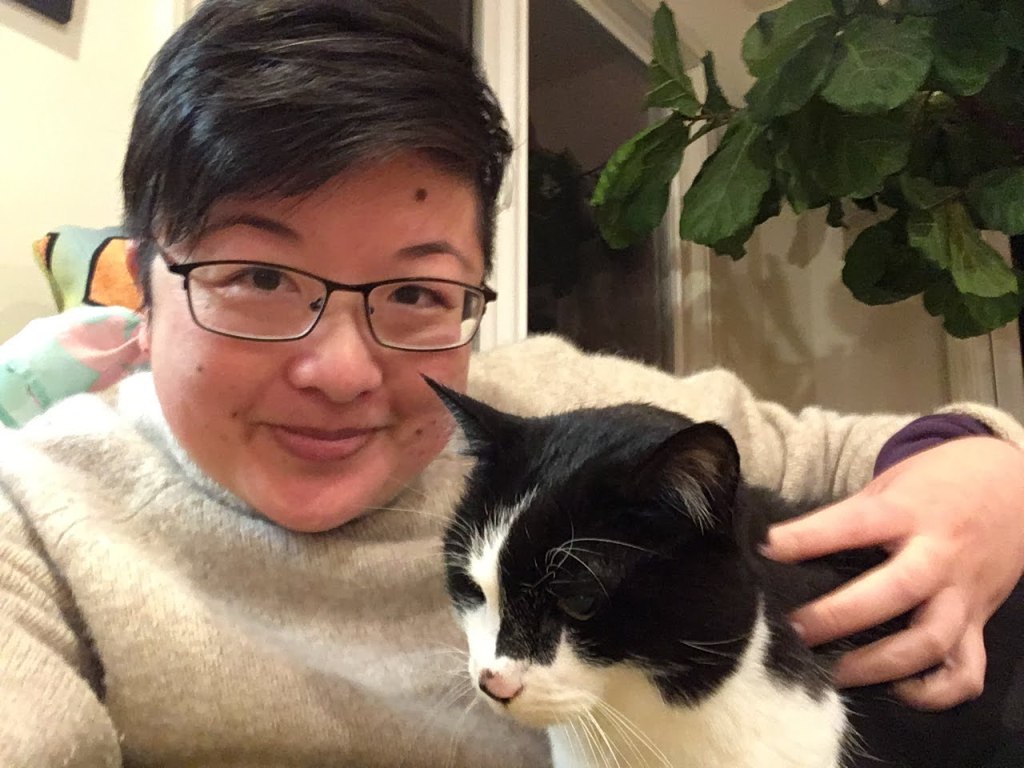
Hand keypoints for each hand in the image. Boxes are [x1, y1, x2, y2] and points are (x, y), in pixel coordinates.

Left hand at [764, 436, 1023, 710]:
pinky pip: (966, 670)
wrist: (1015, 484)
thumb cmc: (937, 482)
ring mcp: (963, 593)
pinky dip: (936, 691)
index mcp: (909, 512)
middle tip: (795, 630)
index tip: (767, 549)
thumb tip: (784, 546)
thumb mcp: (891, 483)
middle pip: (895, 591)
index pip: (854, 525)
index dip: (808, 537)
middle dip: (840, 616)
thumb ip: (850, 515)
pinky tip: (899, 690)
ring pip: (930, 640)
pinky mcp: (980, 621)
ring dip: (880, 664)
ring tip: (834, 672)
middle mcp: (939, 555)